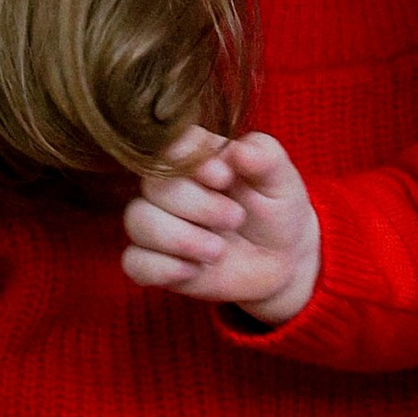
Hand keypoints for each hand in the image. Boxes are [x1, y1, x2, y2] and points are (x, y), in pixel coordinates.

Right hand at [121, 125, 320, 324]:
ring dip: (179, 239)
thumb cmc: (278, 209)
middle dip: (197, 206)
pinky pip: (134, 262)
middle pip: (154, 186)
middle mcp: (171, 188)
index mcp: (198, 158)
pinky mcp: (155, 262)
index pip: (172, 145)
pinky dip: (161, 268)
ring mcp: (159, 224)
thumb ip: (265, 158)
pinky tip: (193, 271)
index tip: (225, 178)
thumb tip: (241, 150)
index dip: (191, 162)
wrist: (283, 259)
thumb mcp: (282, 180)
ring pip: (138, 222)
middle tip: (236, 219)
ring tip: (218, 251)